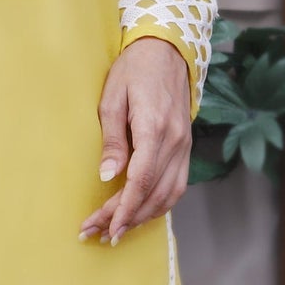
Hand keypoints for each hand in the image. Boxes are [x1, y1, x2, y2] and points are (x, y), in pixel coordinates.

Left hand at [78, 36, 191, 246]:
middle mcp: (175, 141)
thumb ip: (112, 140)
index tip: (106, 227)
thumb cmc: (133, 70)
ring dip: (143, 216)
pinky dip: (159, 203)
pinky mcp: (186, 146)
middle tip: (98, 234)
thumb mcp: (112, 98)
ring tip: (116, 229)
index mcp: (154, 127)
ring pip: (169, 194)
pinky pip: (177, 184)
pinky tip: (140, 212)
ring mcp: (185, 145)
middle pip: (153, 192)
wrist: (166, 51)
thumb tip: (107, 176)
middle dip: (126, 218)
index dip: (124, 208)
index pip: (142, 179)